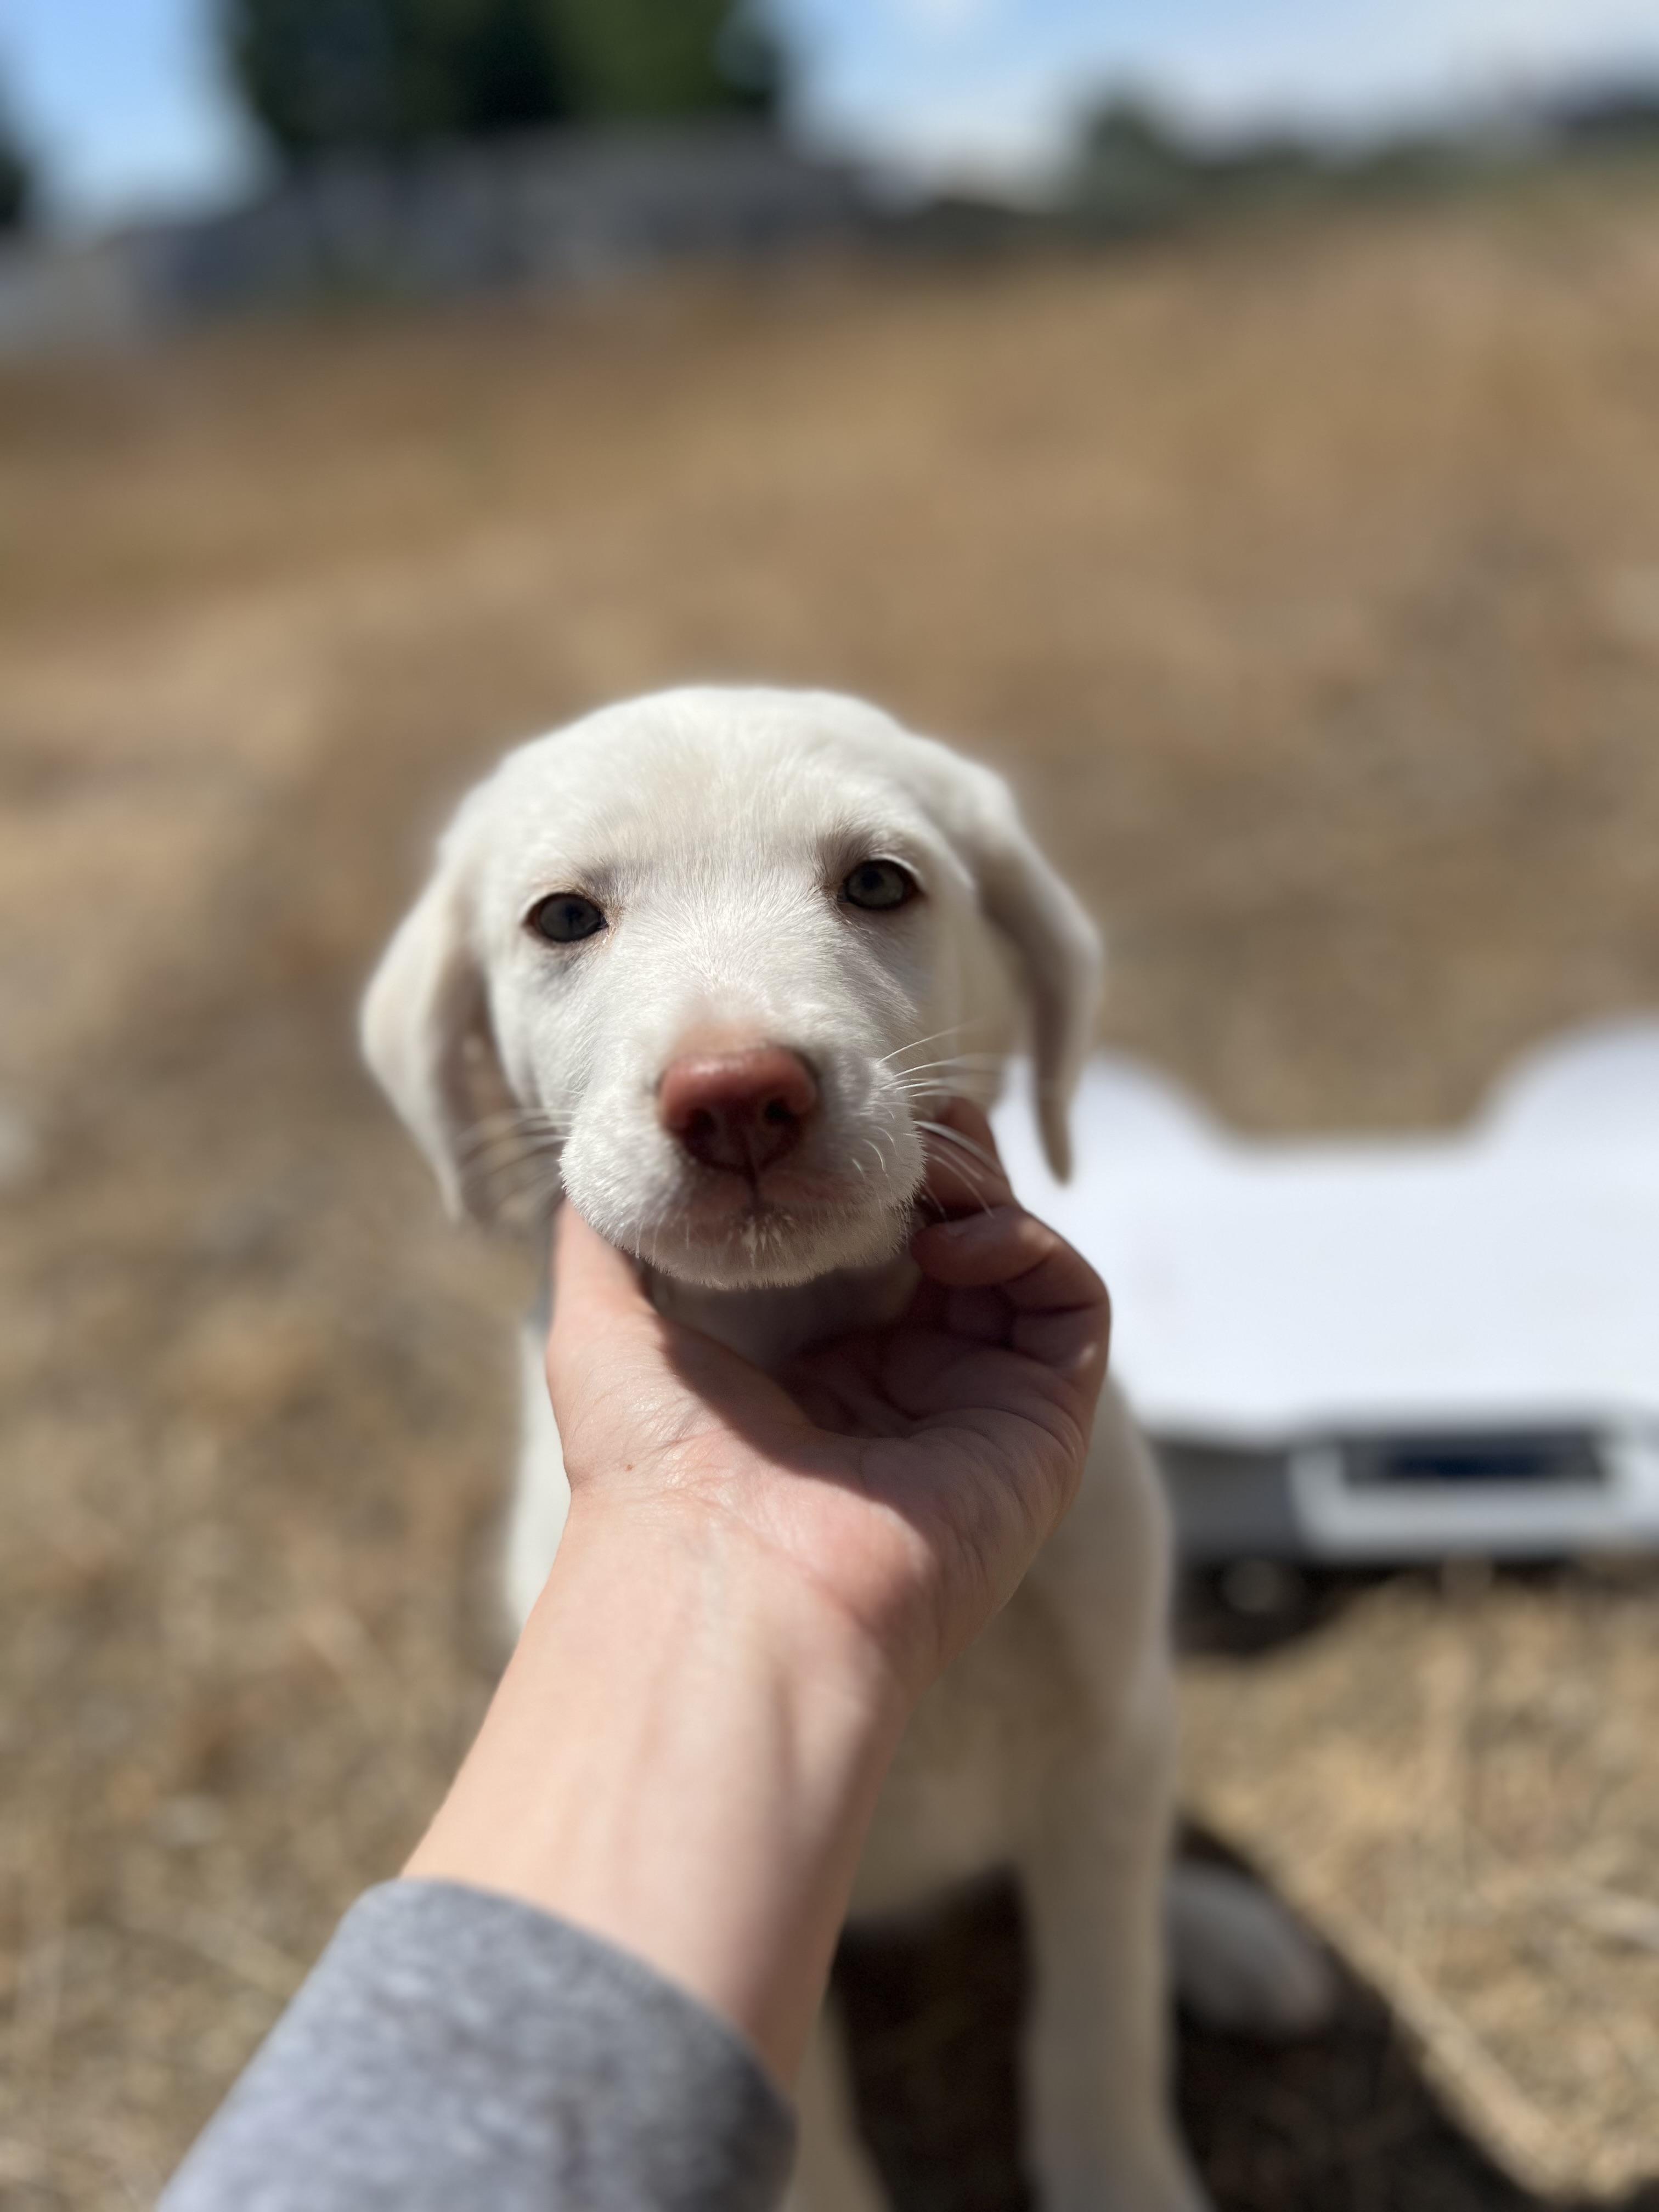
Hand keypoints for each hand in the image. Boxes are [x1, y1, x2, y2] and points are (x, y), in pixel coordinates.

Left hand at [546, 1100, 1109, 1696]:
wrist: (725, 1583)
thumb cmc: (654, 1466)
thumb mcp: (604, 1327)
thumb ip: (601, 1239)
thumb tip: (592, 1165)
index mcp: (819, 1371)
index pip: (874, 1243)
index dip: (865, 1169)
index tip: (834, 1116)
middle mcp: (909, 1387)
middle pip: (957, 1236)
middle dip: (937, 1161)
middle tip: (902, 1110)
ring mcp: (980, 1405)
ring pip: (1020, 1256)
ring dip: (983, 1188)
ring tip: (927, 1162)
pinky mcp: (1043, 1424)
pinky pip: (1072, 1304)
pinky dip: (1031, 1243)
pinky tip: (957, 1241)